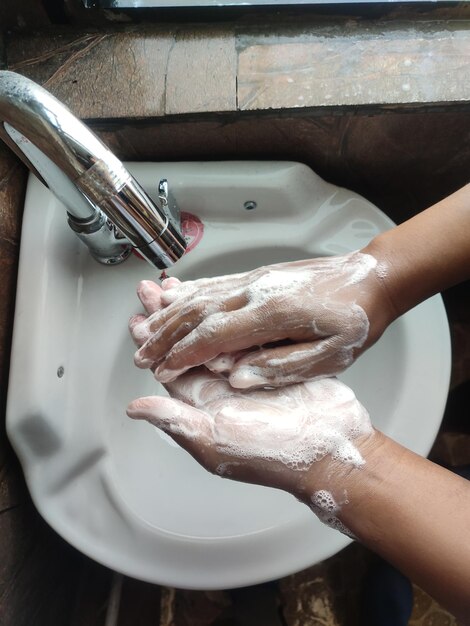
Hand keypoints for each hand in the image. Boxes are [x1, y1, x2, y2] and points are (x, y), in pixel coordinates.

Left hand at [128, 280, 373, 503]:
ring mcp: (249, 370)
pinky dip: (234, 314)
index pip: (170, 365)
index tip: (139, 315)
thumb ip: (176, 420)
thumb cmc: (274, 454)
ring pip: (215, 335)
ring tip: (182, 287)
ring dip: (198, 311)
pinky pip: (249, 333)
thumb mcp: (216, 440)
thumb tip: (134, 408)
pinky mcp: (275, 359)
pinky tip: (226, 296)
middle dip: (169, 317)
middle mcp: (222, 385)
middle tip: (153, 289)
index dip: (151, 341)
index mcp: (204, 403)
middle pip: (187, 344)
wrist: (331, 448)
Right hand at [133, 251, 395, 387]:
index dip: (181, 354)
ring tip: (144, 324)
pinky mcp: (258, 276)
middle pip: (196, 312)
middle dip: (164, 334)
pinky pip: (215, 283)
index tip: (159, 369)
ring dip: (169, 312)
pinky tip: (173, 294)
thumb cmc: (356, 319)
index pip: (213, 335)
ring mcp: (255, 280)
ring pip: (200, 295)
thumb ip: (281, 367)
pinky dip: (189, 291)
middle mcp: (255, 292)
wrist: (373, 278)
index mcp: (271, 314)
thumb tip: (237, 377)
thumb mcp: (330, 355)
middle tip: (139, 352)